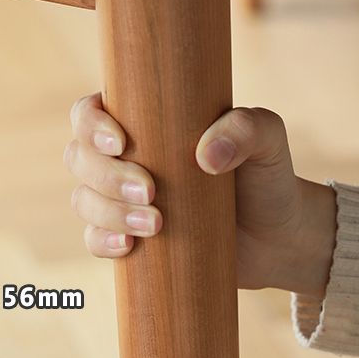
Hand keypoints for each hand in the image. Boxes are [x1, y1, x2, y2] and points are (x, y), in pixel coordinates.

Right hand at [64, 93, 335, 299]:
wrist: (278, 236)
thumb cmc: (267, 175)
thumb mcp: (268, 139)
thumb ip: (247, 129)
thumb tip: (205, 155)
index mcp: (146, 119)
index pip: (92, 110)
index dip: (91, 124)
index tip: (121, 143)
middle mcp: (127, 156)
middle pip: (80, 156)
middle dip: (107, 176)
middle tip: (151, 191)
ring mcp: (124, 198)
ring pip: (84, 199)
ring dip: (108, 212)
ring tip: (156, 225)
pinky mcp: (131, 236)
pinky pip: (94, 238)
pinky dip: (102, 242)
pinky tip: (128, 247)